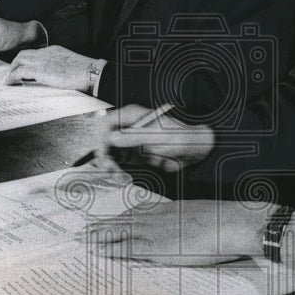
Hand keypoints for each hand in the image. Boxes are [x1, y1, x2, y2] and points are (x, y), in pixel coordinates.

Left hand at [5, 45, 93, 91]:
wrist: (89, 72)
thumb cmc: (86, 72)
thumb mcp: (71, 66)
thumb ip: (61, 69)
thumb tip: (58, 77)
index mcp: (54, 50)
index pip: (36, 53)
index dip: (28, 61)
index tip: (24, 68)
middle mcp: (46, 52)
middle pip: (24, 54)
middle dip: (16, 63)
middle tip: (12, 72)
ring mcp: (42, 60)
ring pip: (19, 60)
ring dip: (12, 69)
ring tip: (8, 79)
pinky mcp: (40, 70)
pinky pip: (20, 72)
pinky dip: (11, 77)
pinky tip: (9, 83)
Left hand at [84, 200, 269, 265]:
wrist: (230, 222)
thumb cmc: (222, 221)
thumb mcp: (198, 215)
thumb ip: (183, 220)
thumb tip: (178, 229)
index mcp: (168, 209)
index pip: (136, 212)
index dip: (120, 217)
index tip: (107, 219)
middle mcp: (156, 217)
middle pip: (122, 220)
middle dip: (101, 225)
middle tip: (83, 228)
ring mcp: (154, 231)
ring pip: (118, 232)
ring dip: (98, 236)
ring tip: (83, 239)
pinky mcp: (156, 246)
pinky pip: (126, 249)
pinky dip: (110, 250)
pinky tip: (98, 252)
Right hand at [90, 104, 214, 172]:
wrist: (194, 151)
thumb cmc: (179, 137)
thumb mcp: (156, 137)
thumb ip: (133, 137)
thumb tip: (111, 138)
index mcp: (132, 116)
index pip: (106, 122)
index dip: (100, 137)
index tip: (102, 152)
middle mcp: (128, 128)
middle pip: (105, 140)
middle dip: (104, 156)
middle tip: (110, 169)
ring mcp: (129, 142)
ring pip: (110, 154)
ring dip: (111, 167)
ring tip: (119, 177)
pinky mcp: (133, 156)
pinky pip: (119, 164)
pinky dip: (118, 173)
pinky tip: (124, 178)